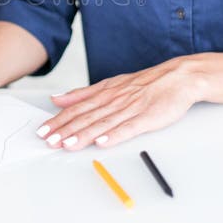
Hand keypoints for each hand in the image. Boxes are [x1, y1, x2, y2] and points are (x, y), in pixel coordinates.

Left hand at [36, 56, 206, 149]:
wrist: (179, 77)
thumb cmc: (146, 84)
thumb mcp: (110, 84)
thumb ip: (83, 93)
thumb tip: (57, 98)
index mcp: (105, 93)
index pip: (77, 108)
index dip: (59, 120)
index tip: (43, 130)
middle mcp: (114, 100)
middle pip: (86, 117)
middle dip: (65, 130)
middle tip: (48, 140)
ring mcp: (130, 109)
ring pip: (102, 124)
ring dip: (83, 135)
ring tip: (67, 145)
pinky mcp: (147, 118)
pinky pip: (128, 128)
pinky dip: (114, 135)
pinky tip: (101, 143)